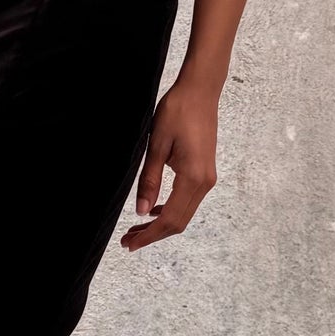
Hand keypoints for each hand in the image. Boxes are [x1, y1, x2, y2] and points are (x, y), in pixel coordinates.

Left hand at [120, 75, 219, 249]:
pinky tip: (153, 209)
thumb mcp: (157, 145)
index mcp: (193, 177)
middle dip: (153, 235)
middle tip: (127, 241)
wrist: (200, 91)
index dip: (149, 235)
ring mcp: (207, 178)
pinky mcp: (204, 172)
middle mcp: (205, 182)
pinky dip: (170, 210)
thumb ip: (149, 180)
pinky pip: (187, 200)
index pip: (170, 219)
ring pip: (183, 213)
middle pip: (179, 222)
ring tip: (136, 229)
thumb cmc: (177, 112)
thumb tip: (141, 212)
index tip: (130, 244)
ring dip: (161, 224)